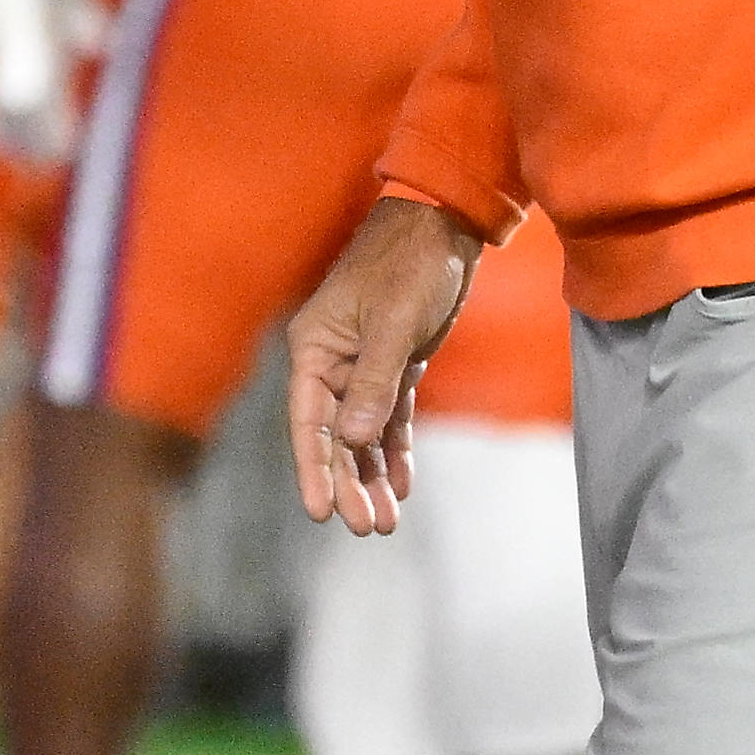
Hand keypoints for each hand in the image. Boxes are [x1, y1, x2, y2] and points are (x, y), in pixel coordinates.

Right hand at [283, 199, 477, 533]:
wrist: (446, 225)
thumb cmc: (410, 264)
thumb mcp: (393, 322)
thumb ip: (374, 381)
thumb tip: (354, 441)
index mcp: (314, 348)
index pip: (308, 422)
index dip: (314, 470)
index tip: (321, 513)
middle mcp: (331, 362)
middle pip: (334, 437)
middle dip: (349, 484)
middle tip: (367, 528)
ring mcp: (361, 365)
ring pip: (361, 435)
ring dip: (371, 476)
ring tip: (385, 522)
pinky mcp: (393, 364)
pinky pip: (389, 418)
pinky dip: (395, 450)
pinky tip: (403, 484)